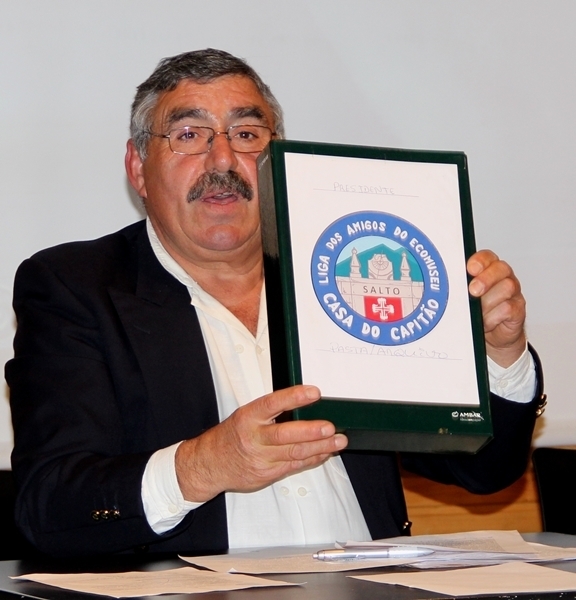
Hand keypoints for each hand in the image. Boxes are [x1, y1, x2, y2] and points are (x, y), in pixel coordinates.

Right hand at [174, 385, 346, 501]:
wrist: (209, 464)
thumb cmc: (231, 436)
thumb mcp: (245, 416)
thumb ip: (270, 412)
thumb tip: (302, 403)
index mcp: (248, 417)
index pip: (272, 404)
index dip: (294, 397)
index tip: (313, 392)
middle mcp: (254, 438)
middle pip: (286, 435)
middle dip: (311, 431)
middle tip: (330, 426)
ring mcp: (261, 458)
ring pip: (295, 453)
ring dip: (320, 447)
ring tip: (338, 440)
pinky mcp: (268, 474)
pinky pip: (294, 465)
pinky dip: (313, 458)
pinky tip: (325, 452)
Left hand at [467, 250, 525, 367]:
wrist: (491, 336)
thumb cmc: (474, 312)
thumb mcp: (462, 298)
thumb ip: (458, 288)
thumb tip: (444, 285)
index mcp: (486, 270)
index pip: (487, 257)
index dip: (480, 261)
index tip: (470, 269)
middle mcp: (501, 278)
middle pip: (501, 268)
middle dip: (486, 278)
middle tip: (473, 290)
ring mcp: (512, 294)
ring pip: (507, 287)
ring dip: (488, 302)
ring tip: (477, 313)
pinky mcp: (517, 310)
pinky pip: (509, 308)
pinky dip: (494, 317)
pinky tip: (485, 323)